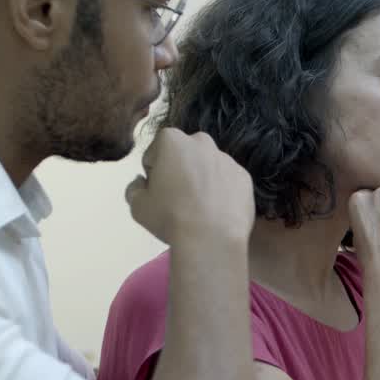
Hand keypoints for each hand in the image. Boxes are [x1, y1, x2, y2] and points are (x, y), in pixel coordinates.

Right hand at [125, 127, 254, 245]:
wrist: (212, 239)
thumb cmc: (170, 217)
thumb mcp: (138, 205)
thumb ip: (134, 188)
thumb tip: (141, 182)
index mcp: (172, 140)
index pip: (155, 153)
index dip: (153, 174)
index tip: (158, 192)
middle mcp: (202, 142)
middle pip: (184, 155)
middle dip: (180, 170)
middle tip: (178, 199)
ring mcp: (227, 159)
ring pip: (208, 167)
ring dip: (202, 180)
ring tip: (200, 209)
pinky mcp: (245, 177)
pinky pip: (227, 181)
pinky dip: (222, 192)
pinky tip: (217, 212)